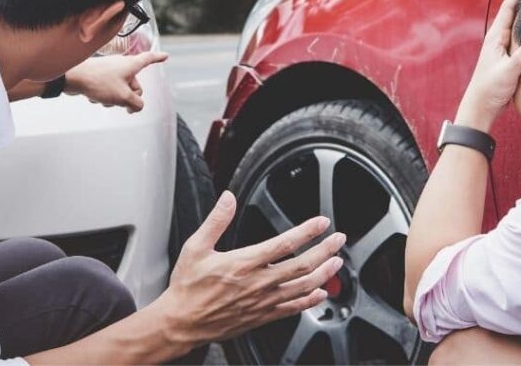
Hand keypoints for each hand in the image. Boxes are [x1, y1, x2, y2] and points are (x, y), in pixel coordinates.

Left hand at [64, 51, 167, 112]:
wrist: (72, 78)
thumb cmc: (99, 82)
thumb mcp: (123, 97)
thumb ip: (136, 104)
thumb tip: (137, 106)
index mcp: (131, 65)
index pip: (148, 59)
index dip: (158, 58)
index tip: (165, 56)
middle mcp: (122, 65)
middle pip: (135, 84)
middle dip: (130, 97)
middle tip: (125, 106)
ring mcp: (110, 70)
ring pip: (120, 89)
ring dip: (115, 98)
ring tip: (105, 99)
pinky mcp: (99, 76)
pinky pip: (108, 89)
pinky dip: (104, 96)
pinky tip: (95, 97)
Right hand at [155, 191, 345, 345]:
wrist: (181, 323)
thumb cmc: (187, 286)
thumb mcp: (195, 247)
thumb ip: (216, 220)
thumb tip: (228, 198)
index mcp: (243, 263)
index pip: (283, 244)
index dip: (306, 231)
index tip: (321, 222)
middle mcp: (257, 283)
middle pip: (301, 265)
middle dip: (324, 250)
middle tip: (338, 239)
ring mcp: (262, 302)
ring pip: (302, 287)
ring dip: (324, 273)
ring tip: (336, 262)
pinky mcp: (261, 317)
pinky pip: (293, 309)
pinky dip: (310, 300)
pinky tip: (320, 293)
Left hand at [455, 0, 520, 129]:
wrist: (482, 106)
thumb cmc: (490, 89)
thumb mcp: (506, 73)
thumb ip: (519, 59)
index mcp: (496, 37)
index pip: (509, 7)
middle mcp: (499, 38)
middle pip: (515, 11)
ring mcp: (505, 47)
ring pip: (519, 24)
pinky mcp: (511, 56)